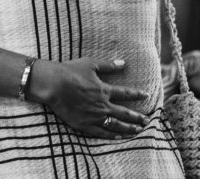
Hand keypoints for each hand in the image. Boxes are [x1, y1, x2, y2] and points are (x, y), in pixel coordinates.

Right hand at [29, 57, 148, 138]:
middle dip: (137, 117)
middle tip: (147, 121)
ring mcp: (93, 116)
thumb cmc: (70, 71)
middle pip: (124, 113)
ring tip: (138, 131)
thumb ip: (108, 65)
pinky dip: (111, 135)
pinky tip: (118, 137)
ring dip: (128, 128)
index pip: (126, 93)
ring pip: (116, 125)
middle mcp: (102, 105)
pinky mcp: (84, 124)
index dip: (137, 94)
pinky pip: (101, 132)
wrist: (52, 85)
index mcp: (104, 90)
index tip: (146, 95)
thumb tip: (123, 62)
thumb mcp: (90, 64)